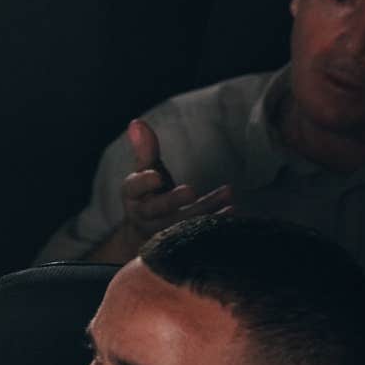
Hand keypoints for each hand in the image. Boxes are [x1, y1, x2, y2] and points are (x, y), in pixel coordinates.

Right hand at [109, 119, 232, 255]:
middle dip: (172, 201)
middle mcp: (143, 216)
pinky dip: (214, 222)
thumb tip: (136, 122)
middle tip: (190, 191)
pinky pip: (195, 234)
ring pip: (179, 223)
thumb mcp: (145, 170)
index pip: (133, 188)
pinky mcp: (178, 242)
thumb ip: (145, 150)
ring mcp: (160, 232)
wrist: (146, 232)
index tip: (157, 175)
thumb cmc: (149, 193)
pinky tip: (232, 209)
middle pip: (155, 210)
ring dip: (204, 210)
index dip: (144, 182)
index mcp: (133, 196)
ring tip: (227, 196)